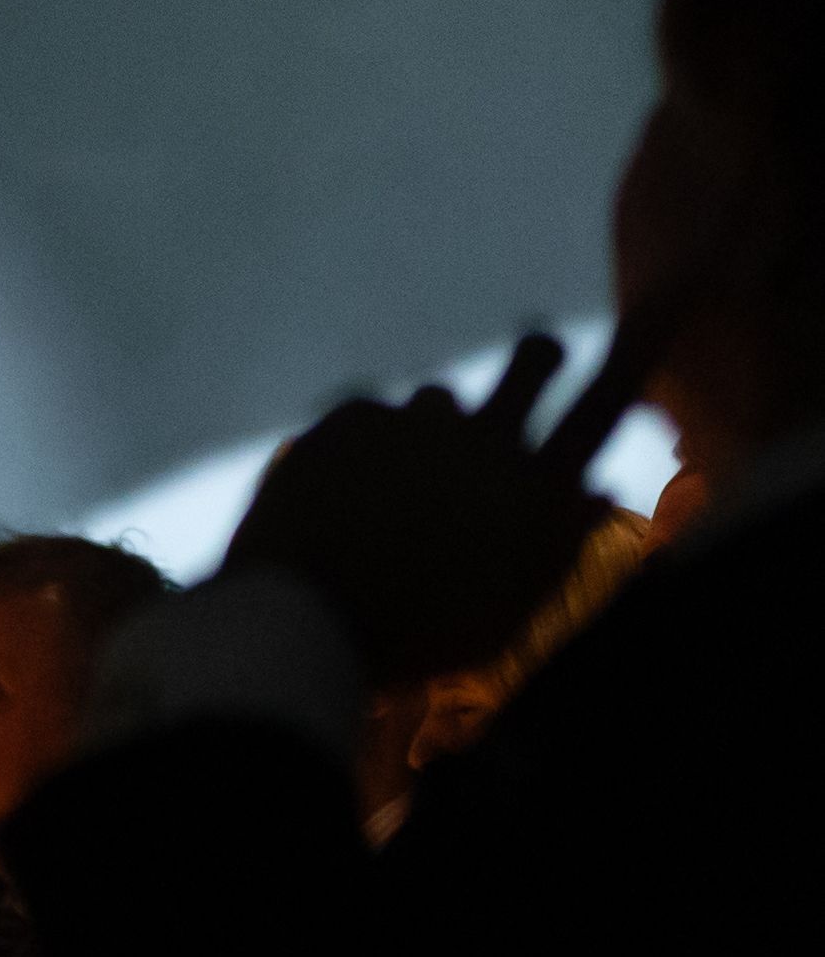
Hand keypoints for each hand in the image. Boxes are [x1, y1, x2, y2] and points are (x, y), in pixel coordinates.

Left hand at [225, 334, 609, 686]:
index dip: (632, 356)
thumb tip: (597, 490)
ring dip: (431, 430)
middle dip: (540, 355)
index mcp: (539, 491)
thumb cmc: (419, 633)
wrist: (310, 617)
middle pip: (533, 360)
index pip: (601, 407)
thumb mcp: (507, 610)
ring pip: (439, 401)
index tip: (645, 323)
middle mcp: (490, 441)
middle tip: (541, 355)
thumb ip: (557, 547)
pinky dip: (362, 447)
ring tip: (397, 488)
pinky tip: (338, 493)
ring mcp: (420, 422)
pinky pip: (371, 417)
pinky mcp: (355, 415)